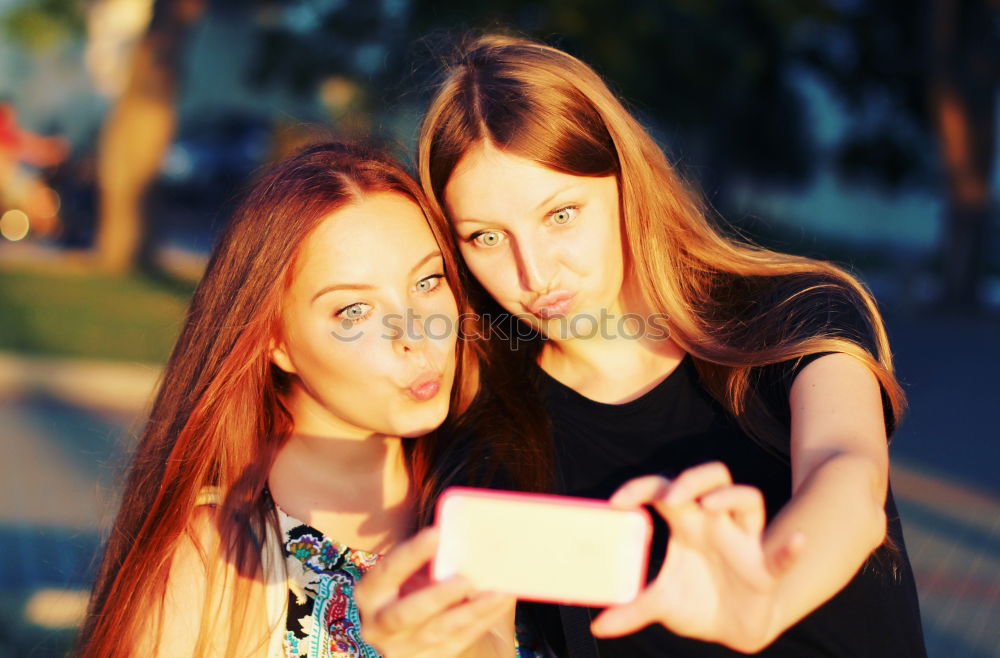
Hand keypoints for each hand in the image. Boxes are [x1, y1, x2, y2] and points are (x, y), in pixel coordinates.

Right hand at [355, 526, 515, 657]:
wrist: (415, 629)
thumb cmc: (416, 585)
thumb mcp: (411, 572)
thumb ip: (430, 558)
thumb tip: (466, 530)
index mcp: (370, 593)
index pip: (387, 572)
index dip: (411, 553)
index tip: (437, 533)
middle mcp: (377, 626)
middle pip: (405, 614)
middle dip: (437, 597)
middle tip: (466, 579)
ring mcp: (402, 649)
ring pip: (438, 631)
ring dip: (472, 611)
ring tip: (498, 591)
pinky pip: (458, 642)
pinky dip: (482, 621)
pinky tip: (501, 602)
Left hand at [590, 462, 804, 651]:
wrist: (735, 629)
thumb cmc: (698, 602)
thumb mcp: (662, 604)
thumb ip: (632, 609)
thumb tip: (598, 625)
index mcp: (687, 524)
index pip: (666, 489)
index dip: (642, 487)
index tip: (616, 502)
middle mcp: (716, 524)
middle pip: (712, 478)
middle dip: (693, 478)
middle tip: (671, 494)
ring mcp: (744, 542)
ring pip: (748, 500)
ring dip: (731, 497)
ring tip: (709, 505)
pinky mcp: (766, 569)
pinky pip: (782, 555)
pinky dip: (790, 548)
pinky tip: (795, 541)